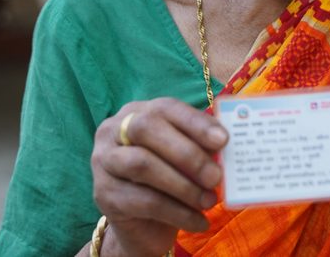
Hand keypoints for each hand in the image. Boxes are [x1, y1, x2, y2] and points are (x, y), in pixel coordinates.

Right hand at [90, 98, 228, 256]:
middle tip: (215, 177)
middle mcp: (113, 130)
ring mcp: (104, 161)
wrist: (143, 222)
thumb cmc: (169, 179)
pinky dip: (178, 213)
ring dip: (183, 186)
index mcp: (137, 111)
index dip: (195, 122)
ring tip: (209, 201)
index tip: (223, 140)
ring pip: (142, 166)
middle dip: (186, 153)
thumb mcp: (185, 158)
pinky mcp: (104, 194)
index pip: (166, 108)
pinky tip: (199, 221)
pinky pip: (144, 201)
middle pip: (146, 129)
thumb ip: (200, 147)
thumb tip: (225, 148)